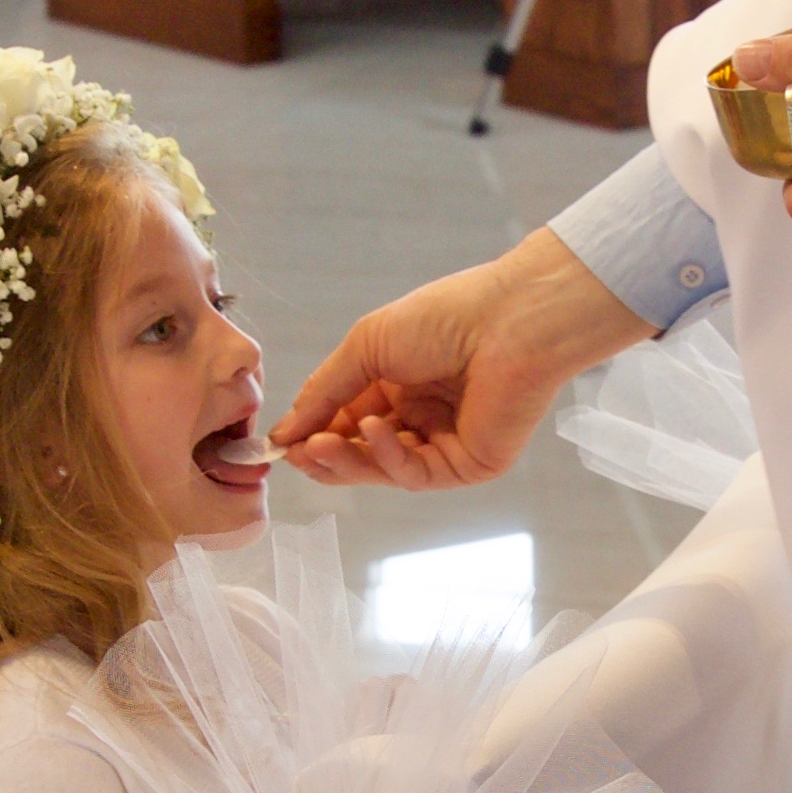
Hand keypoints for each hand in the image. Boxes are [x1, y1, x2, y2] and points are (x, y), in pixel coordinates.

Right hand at [274, 229, 646, 489]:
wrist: (510, 320)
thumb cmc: (444, 318)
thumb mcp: (366, 347)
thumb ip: (324, 391)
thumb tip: (284, 432)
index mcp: (397, 384)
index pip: (345, 422)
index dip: (313, 433)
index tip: (281, 442)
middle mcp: (420, 417)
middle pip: (361, 452)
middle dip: (326, 455)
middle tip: (297, 453)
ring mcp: (444, 444)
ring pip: (384, 469)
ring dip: (348, 460)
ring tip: (319, 445)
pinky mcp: (469, 465)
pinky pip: (416, 474)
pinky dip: (388, 456)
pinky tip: (375, 430)